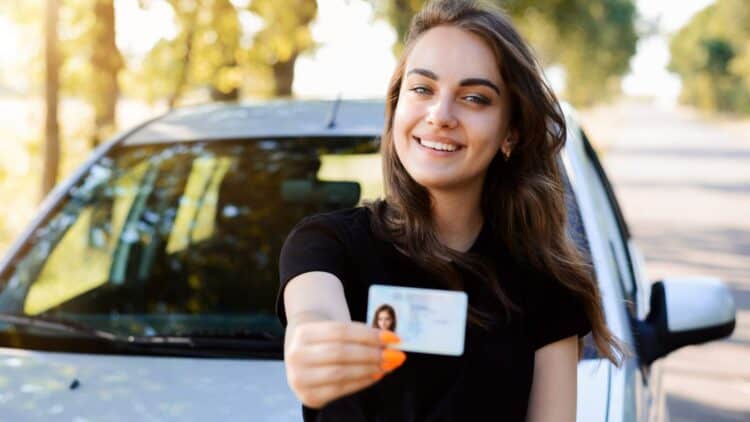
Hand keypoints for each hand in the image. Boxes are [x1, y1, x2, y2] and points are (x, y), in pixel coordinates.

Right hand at [284, 320, 404, 408]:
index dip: (369, 334)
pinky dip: (362, 382)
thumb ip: (360, 335)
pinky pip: (341, 389)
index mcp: (303, 332)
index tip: (393, 338)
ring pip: (341, 372)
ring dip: (369, 368)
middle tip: (394, 354)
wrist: (302, 356)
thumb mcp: (335, 330)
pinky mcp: (309, 397)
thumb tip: (391, 343)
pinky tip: (375, 375)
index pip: (341, 331)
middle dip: (371, 354)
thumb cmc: (325, 340)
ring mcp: (300, 378)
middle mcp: (296, 355)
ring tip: (387, 365)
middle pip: (340, 352)